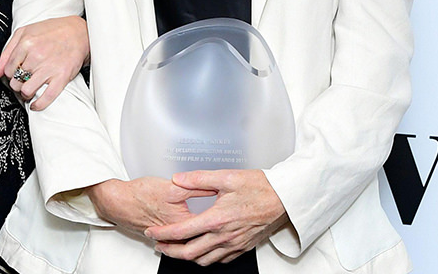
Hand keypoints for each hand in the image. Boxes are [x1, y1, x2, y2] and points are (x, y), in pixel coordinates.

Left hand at [0, 16, 89, 109]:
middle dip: (17, 83)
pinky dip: (38, 105)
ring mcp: (49, 68)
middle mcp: (36, 56)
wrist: (78, 32)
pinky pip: (46, 97)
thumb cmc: (51, 31)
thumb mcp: (24, 32)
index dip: (10, 74)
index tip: (16, 73)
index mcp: (26, 44)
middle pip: (15, 82)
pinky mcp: (61, 77)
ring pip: (26, 91)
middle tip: (23, 80)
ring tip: (29, 88)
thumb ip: (7, 52)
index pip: (8, 70)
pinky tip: (36, 104)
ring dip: (26, 93)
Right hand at [86, 177, 215, 233]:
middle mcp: (177, 234)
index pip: (209, 225)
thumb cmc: (141, 194)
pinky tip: (193, 235)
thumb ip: (195, 187)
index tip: (233, 213)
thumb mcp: (172, 187)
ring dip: (202, 240)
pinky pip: (179, 242)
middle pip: (202, 239)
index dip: (222, 218)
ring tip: (216, 236)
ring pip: (190, 243)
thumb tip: (214, 186)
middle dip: (215, 234)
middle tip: (228, 229)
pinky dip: (187, 240)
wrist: (118, 202)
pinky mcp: (161, 237)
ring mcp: (169, 238)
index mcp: (183, 222)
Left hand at [147, 169, 288, 265]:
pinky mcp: (243, 247)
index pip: (182, 231)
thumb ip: (199, 178)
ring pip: (204, 260)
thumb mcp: (226, 177)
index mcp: (217, 219)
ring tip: (176, 249)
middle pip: (189, 253)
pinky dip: (207, 258)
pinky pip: (220, 260)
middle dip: (170, 251)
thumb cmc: (260, 187)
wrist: (285, 198)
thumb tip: (178, 179)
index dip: (163, 234)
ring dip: (187, 257)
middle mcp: (224, 236)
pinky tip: (202, 250)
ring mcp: (234, 244)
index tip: (152, 232)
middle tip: (159, 245)